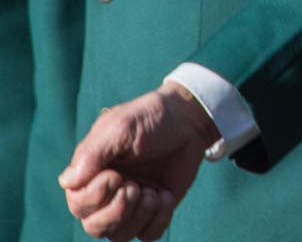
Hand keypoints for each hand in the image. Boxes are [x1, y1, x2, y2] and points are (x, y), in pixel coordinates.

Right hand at [59, 83, 217, 239]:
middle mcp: (106, 195)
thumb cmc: (148, 118)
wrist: (187, 120)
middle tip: (136, 186)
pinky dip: (158, 220)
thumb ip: (92, 152)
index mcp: (90, 175)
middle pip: (94, 227)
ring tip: (153, 191)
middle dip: (118, 210)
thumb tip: (67, 182)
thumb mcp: (119, 127)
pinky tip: (165, 195)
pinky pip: (148, 235)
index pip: (78, 205)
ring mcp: (130, 205)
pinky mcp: (153, 211)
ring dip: (139, 215)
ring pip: (120, 236)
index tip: (116, 174)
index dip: (96, 197)